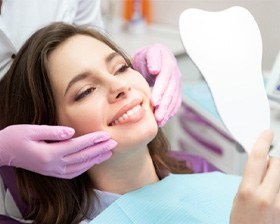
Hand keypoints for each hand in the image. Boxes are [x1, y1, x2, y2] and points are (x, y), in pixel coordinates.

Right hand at [0, 125, 116, 178]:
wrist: (4, 152)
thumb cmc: (16, 138)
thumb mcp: (31, 130)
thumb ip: (53, 132)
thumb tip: (72, 131)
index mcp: (49, 154)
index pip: (77, 146)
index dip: (93, 140)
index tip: (106, 135)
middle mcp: (53, 165)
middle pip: (82, 157)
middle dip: (99, 150)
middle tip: (114, 143)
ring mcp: (53, 171)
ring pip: (80, 166)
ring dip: (96, 159)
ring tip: (108, 152)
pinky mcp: (53, 172)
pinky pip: (74, 172)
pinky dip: (86, 167)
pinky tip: (93, 161)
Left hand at [132, 44, 181, 126]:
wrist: (154, 58)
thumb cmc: (148, 56)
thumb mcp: (148, 53)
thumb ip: (152, 59)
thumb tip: (155, 70)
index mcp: (168, 64)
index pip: (165, 79)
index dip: (160, 91)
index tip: (155, 102)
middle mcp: (175, 74)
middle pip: (171, 92)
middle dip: (165, 106)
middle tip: (158, 117)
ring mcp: (177, 84)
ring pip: (174, 99)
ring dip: (167, 112)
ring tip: (160, 122)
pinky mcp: (176, 91)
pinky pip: (175, 103)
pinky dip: (170, 112)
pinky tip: (164, 120)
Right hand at [230, 129, 279, 223]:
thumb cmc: (241, 222)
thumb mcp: (238, 198)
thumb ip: (250, 180)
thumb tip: (261, 166)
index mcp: (248, 191)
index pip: (258, 159)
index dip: (262, 142)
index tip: (267, 132)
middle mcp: (267, 196)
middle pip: (277, 164)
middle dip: (272, 161)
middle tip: (266, 168)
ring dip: (277, 175)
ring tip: (270, 186)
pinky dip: (279, 186)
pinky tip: (273, 194)